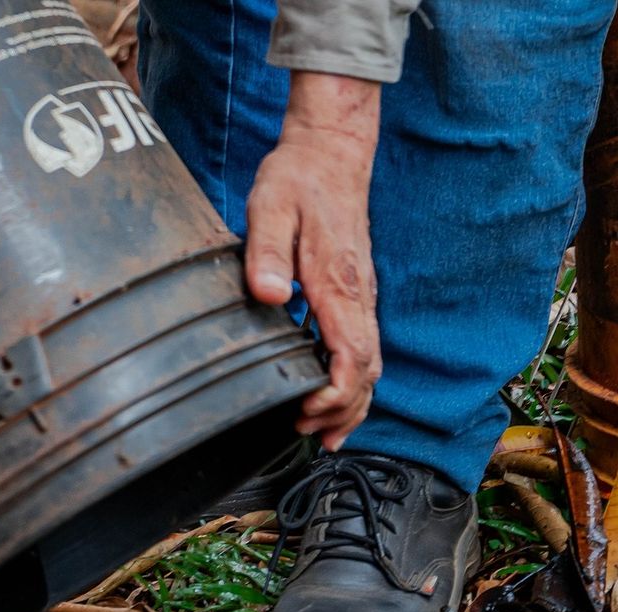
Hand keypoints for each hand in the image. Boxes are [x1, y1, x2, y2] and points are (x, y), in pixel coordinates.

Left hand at [245, 72, 381, 451]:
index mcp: (338, 283)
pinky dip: (352, 383)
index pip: (351, 354)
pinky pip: (362, 349)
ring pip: (369, 365)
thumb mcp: (271, 206)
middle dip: (342, 410)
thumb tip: (267, 293)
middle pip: (366, 371)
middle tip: (310, 433)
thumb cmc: (298, 179)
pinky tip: (332, 400)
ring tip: (324, 433)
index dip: (334, 392)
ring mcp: (360, 297)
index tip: (307, 409)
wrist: (330, 152)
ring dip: (350, 404)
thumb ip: (268, 251)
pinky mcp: (354, 295)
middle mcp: (357, 296)